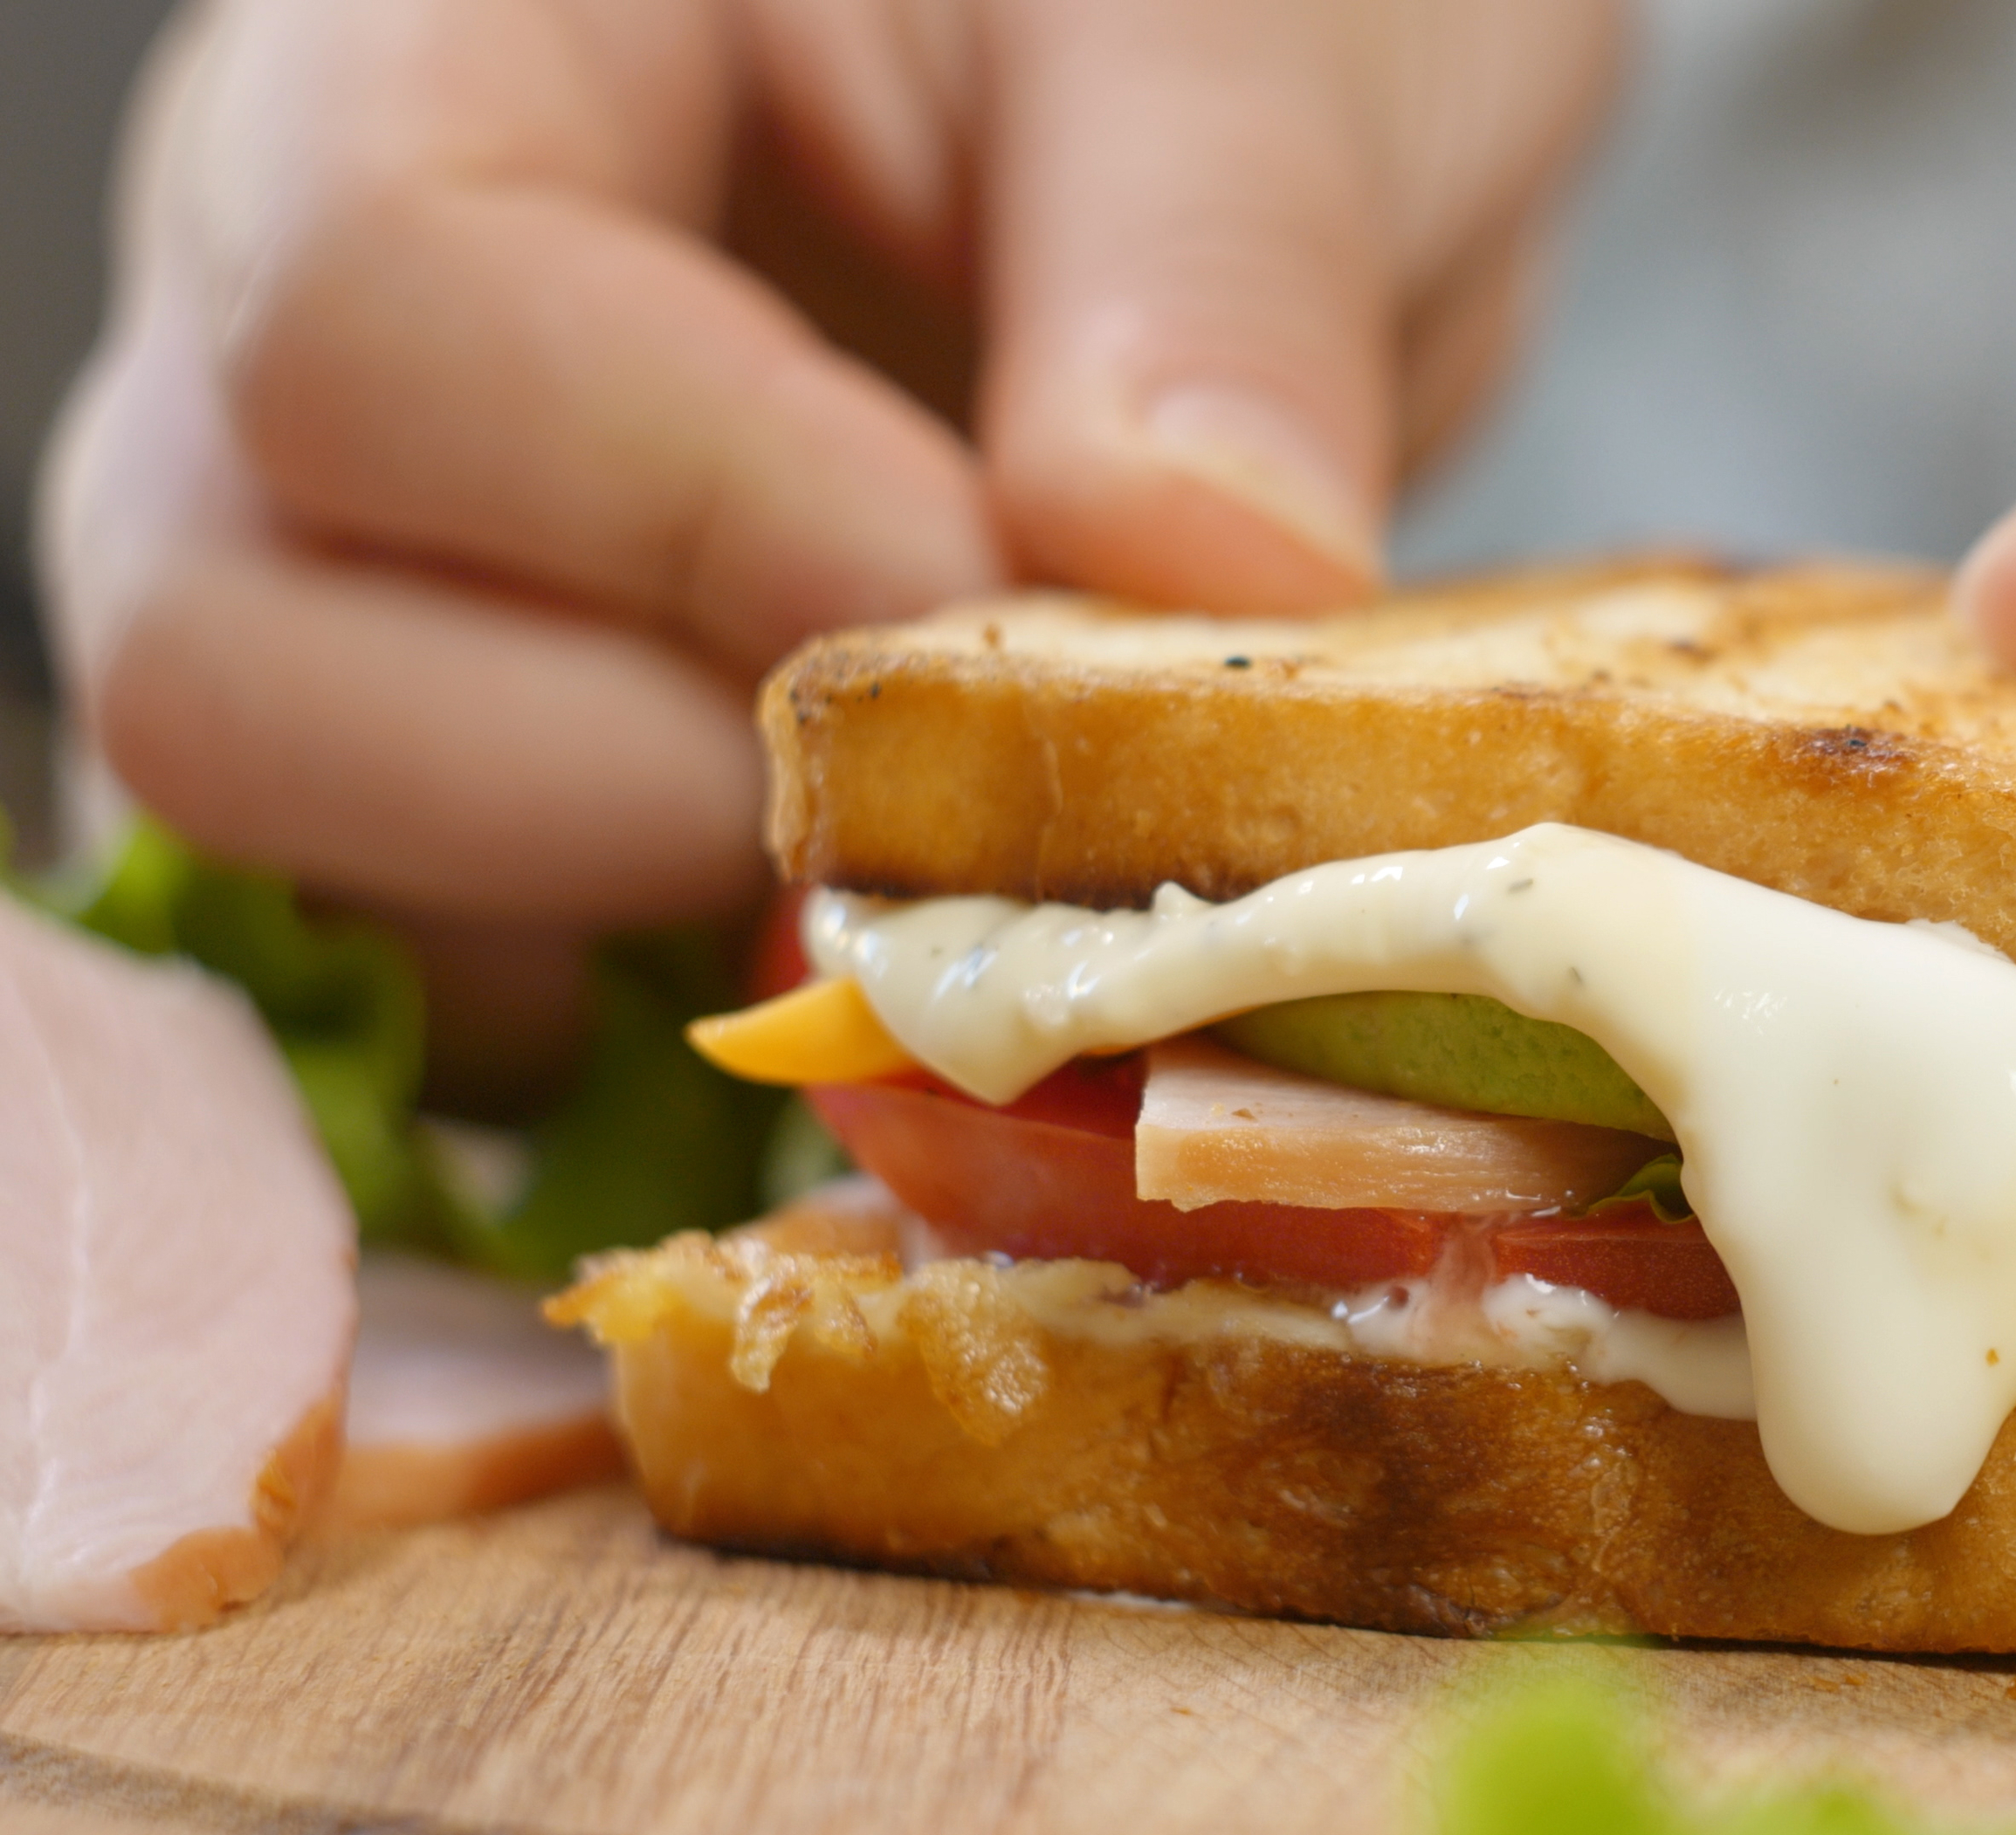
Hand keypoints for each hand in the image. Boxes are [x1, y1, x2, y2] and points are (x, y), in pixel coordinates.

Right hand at [45, 0, 1617, 937]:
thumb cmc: (1214, 13)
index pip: (373, 318)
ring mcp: (355, 556)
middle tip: (971, 771)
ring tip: (953, 840)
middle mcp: (303, 301)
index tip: (993, 594)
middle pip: (227, 650)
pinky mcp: (469, 763)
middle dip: (635, 782)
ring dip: (648, 924)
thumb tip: (1184, 582)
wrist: (1227, 126)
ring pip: (299, 865)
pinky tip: (892, 931)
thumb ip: (1208, 271)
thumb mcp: (1247, 44)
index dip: (696, 521)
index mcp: (451, 36)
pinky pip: (444, 982)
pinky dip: (661, 1014)